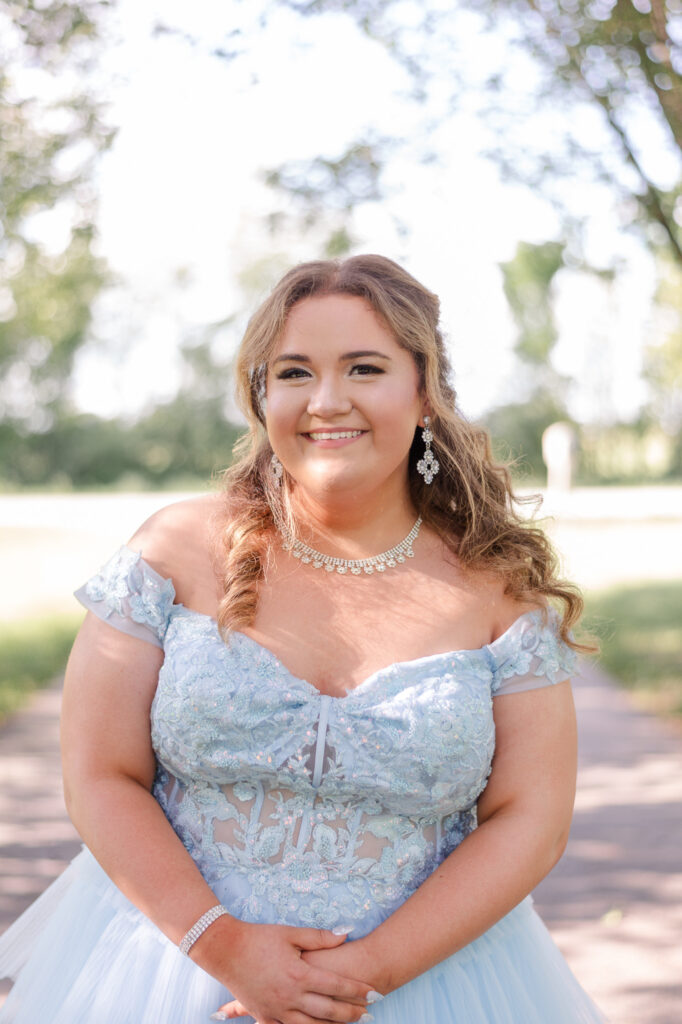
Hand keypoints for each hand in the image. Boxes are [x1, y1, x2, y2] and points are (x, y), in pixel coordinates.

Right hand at [194, 918, 373, 1023]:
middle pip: (329, 1010)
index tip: (375, 992)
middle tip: (370, 1014)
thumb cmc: (259, 937)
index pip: (336, 984)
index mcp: (299, 973)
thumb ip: (320, 937)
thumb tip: (346, 934)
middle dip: (352, 1013)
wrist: (226, 950)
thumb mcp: (290, 933)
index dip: (358, 989)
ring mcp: (277, 1009)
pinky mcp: (264, 1015)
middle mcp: (290, 996)